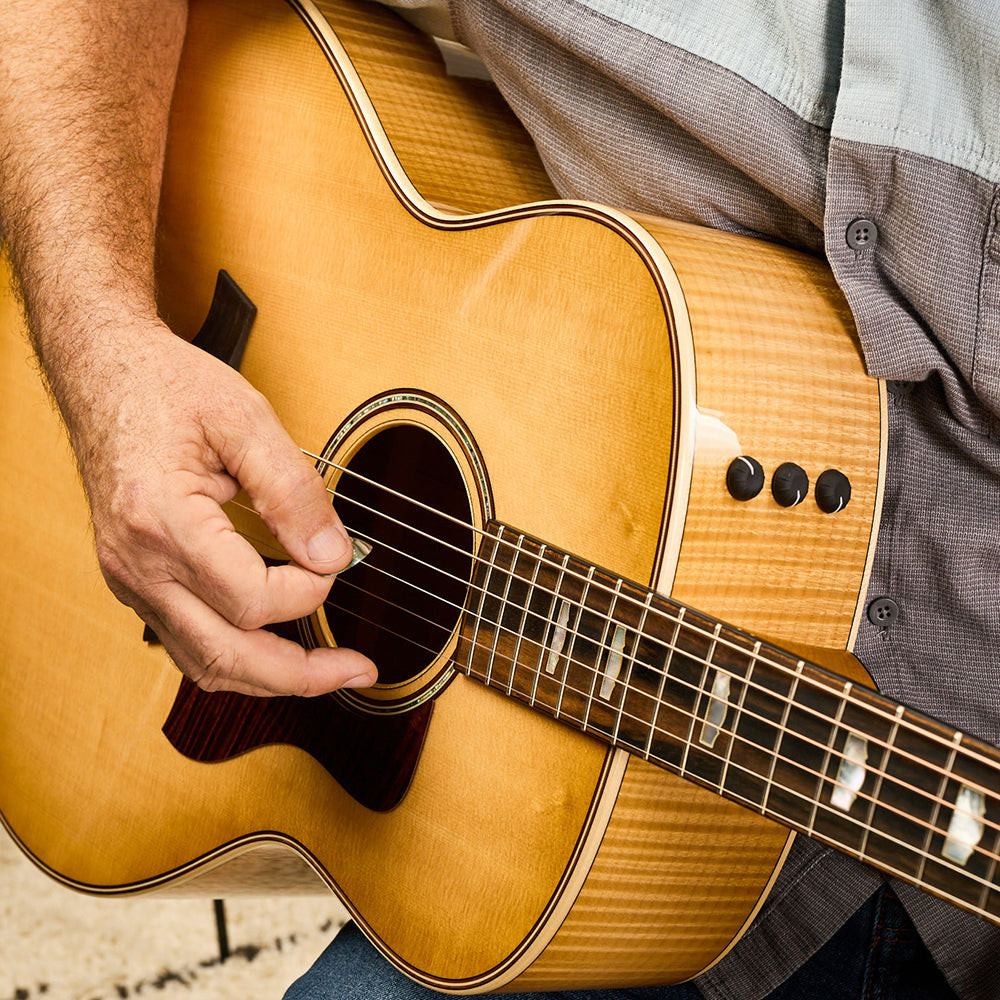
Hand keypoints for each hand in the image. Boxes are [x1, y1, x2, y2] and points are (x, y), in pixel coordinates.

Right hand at [64, 318, 376, 696]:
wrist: (104, 375)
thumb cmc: (166, 388)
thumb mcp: (243, 418)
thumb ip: (292, 489)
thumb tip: (332, 553)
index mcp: (161, 520)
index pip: (250, 598)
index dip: (308, 591)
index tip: (336, 560)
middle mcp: (137, 564)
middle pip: (224, 655)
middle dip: (300, 675)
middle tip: (358, 670)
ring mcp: (131, 579)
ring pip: (202, 664)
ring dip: (270, 678)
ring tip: (326, 672)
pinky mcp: (136, 581)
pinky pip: (187, 643)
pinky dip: (237, 657)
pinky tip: (277, 648)